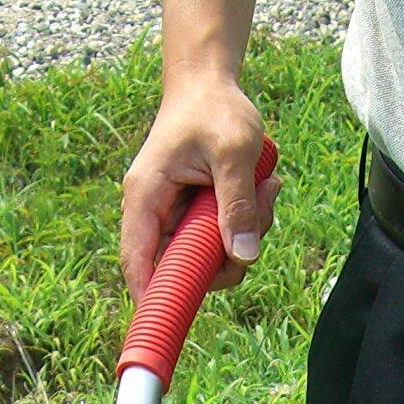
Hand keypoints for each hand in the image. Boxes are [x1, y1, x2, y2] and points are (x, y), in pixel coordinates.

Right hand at [121, 70, 279, 301]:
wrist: (210, 83)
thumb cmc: (215, 108)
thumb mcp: (233, 151)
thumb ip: (238, 204)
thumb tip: (243, 255)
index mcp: (147, 197)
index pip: (138, 260)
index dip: (152, 296)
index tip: (170, 321)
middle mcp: (155, 213)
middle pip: (183, 270)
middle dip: (227, 258)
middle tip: (259, 216)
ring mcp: (177, 218)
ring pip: (210, 260)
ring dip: (246, 237)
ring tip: (265, 189)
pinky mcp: (197, 217)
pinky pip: (223, 242)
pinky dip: (248, 225)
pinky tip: (261, 189)